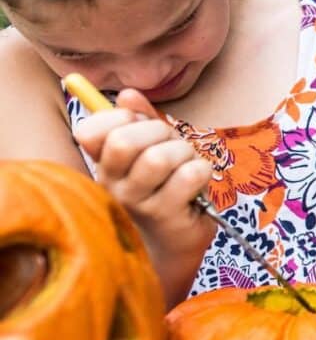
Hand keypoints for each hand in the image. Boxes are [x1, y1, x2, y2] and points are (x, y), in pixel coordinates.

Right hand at [71, 89, 214, 261]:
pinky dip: (202, 170)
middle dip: (159, 132)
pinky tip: (199, 183)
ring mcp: (137, 202)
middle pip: (125, 140)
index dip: (121, 117)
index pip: (90, 130)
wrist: (173, 246)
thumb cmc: (164, 192)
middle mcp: (112, 184)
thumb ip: (141, 121)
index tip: (141, 124)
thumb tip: (127, 94)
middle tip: (173, 146)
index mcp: (103, 165)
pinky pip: (189, 175)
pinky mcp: (167, 215)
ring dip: (184, 153)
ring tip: (187, 165)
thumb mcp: (150, 152)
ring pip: (159, 157)